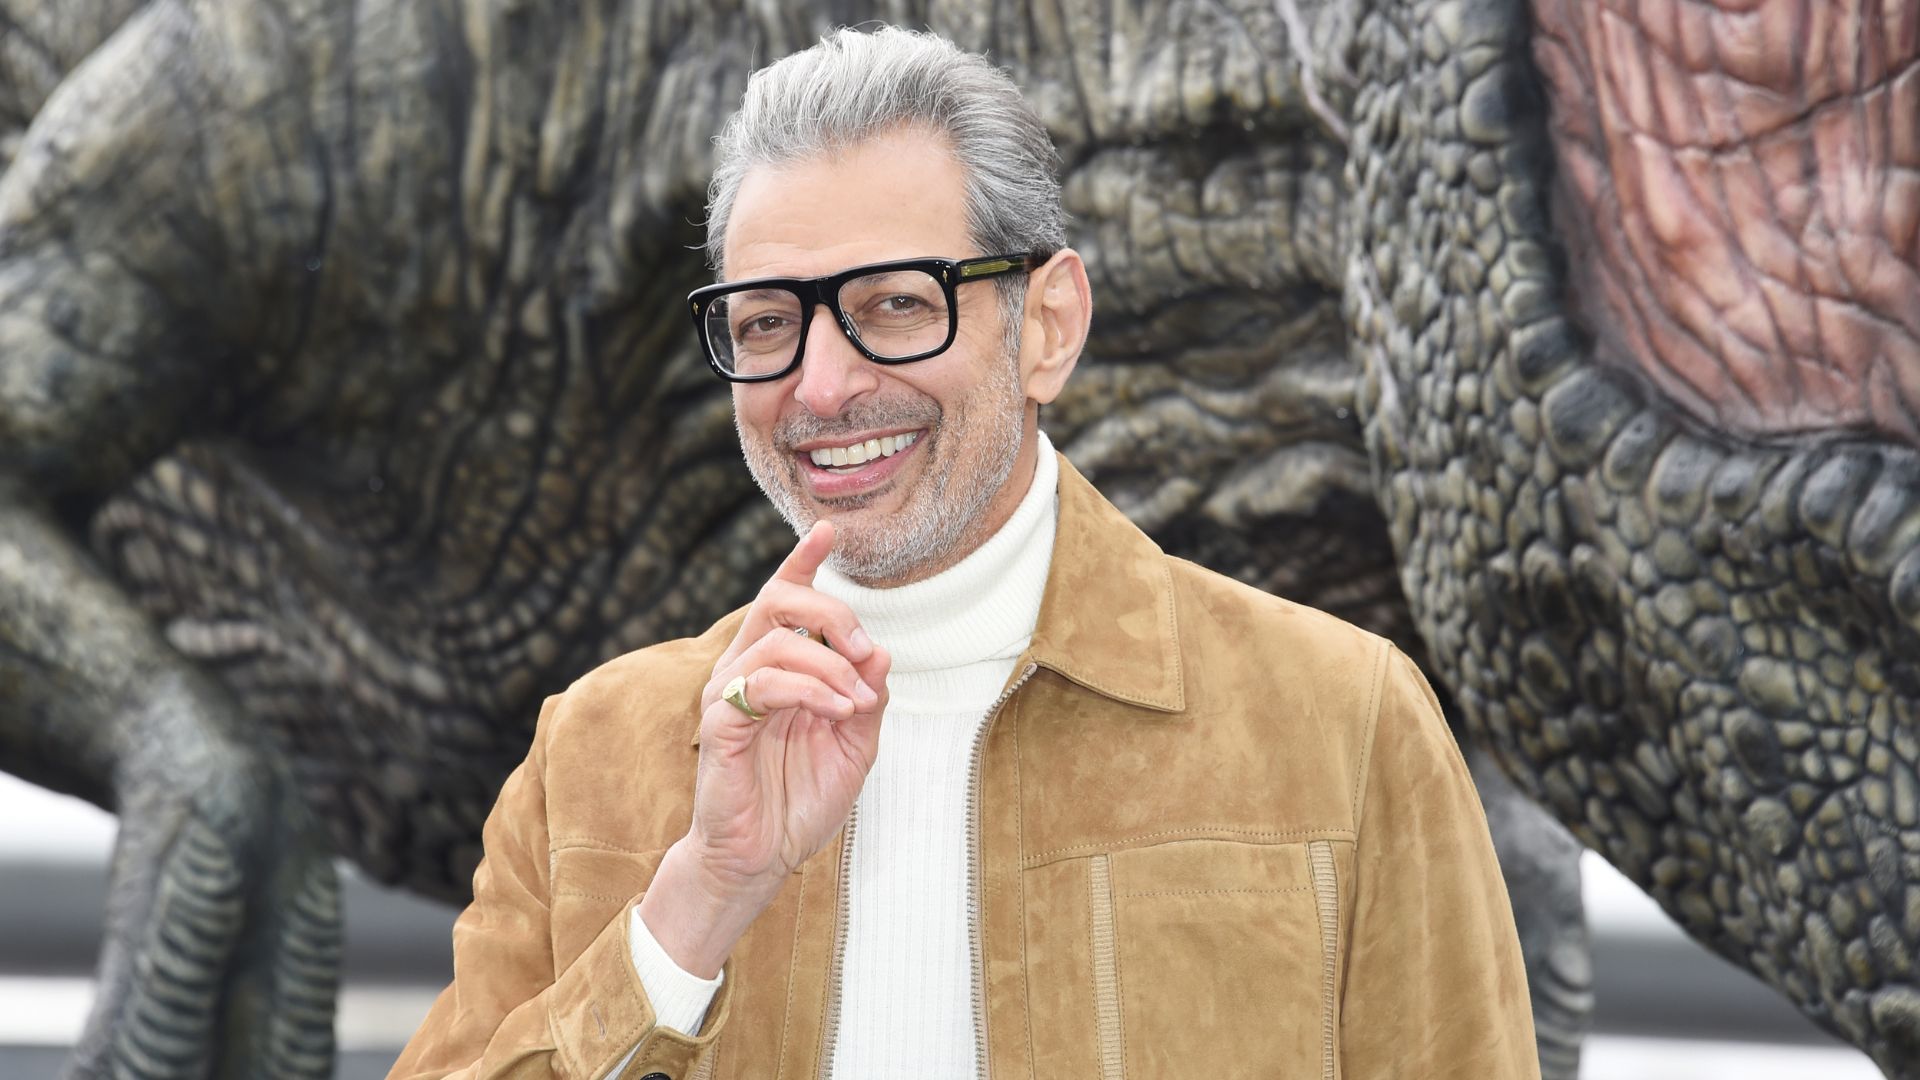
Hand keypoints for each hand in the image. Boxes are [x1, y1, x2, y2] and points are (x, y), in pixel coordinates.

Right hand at [639, 520, 889, 975]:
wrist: (760, 858)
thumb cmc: (799, 802)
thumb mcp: (854, 747)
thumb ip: (868, 699)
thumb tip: (882, 652)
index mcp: (776, 668)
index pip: (784, 599)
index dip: (803, 561)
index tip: (828, 530)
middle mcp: (746, 669)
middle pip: (778, 600)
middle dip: (830, 611)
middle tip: (863, 647)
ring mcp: (728, 693)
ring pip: (778, 640)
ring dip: (830, 663)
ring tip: (857, 702)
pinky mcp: (719, 722)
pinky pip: (766, 683)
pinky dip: (813, 690)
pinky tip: (839, 711)